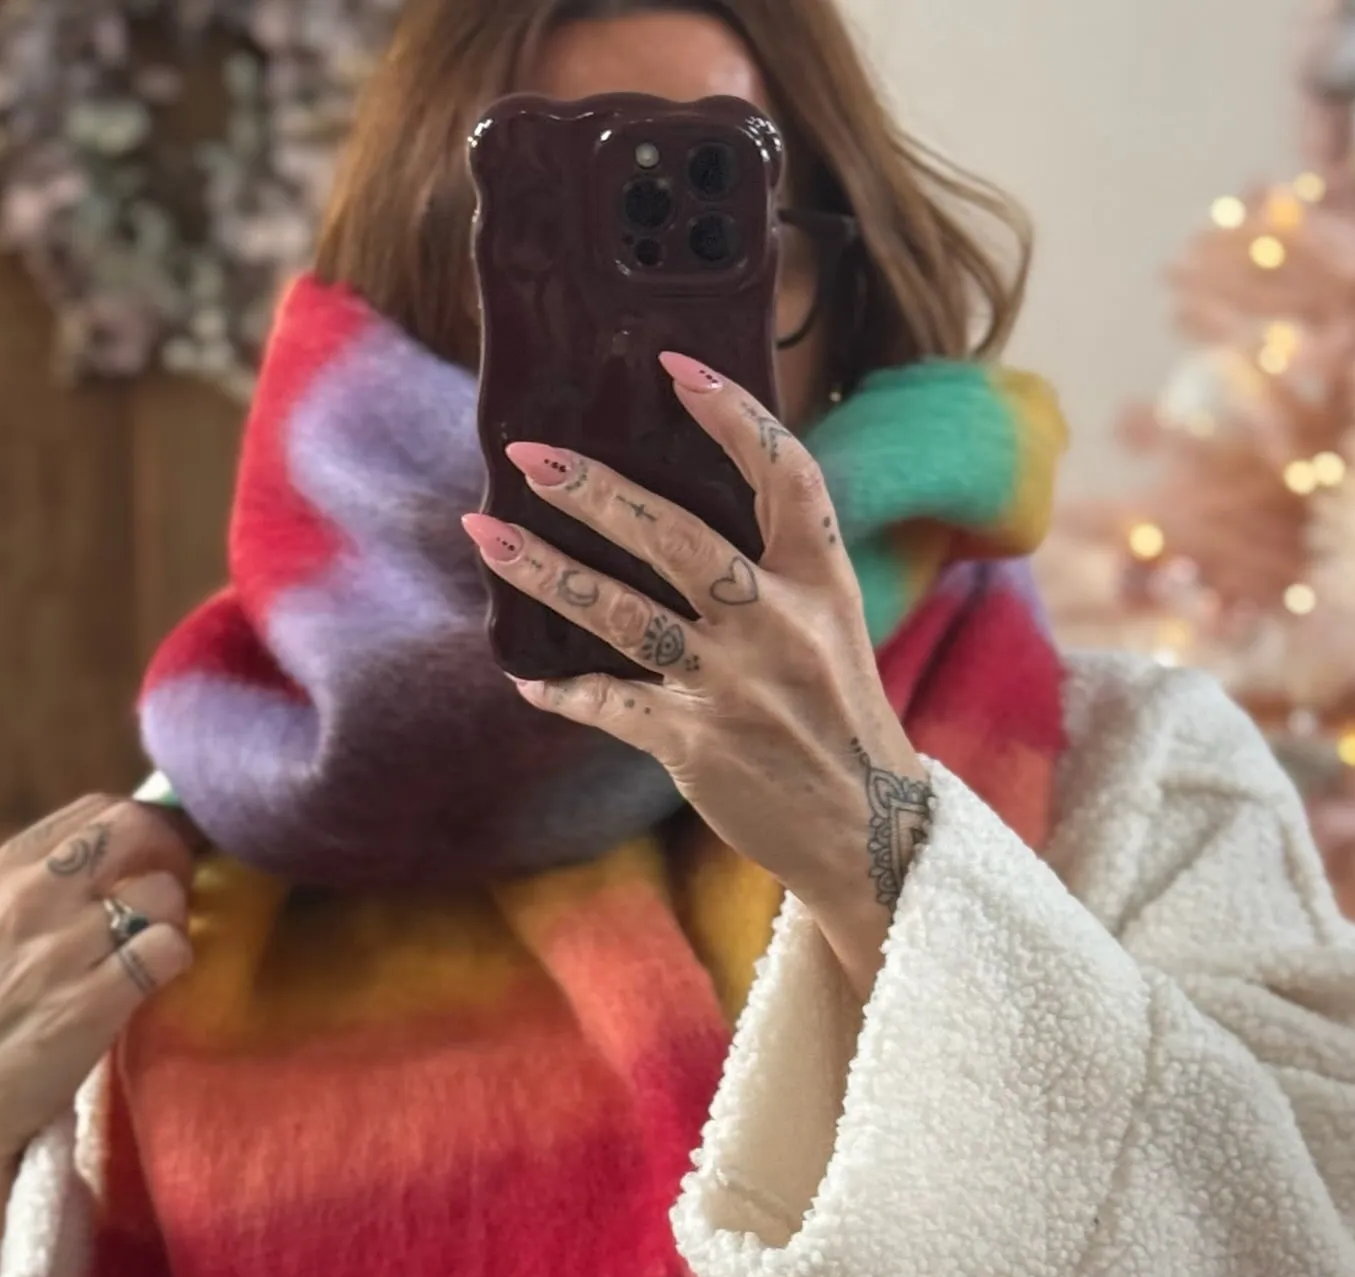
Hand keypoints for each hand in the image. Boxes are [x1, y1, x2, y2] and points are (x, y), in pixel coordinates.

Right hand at [0, 797, 196, 1276]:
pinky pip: (171, 950)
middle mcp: (32, 896)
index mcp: (8, 867)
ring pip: (164, 894)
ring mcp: (60, 949)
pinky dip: (179, 962)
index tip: (163, 855)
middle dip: (176, 856)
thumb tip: (148, 835)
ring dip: (178, 920)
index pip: (104, 807)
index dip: (152, 825)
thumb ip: (58, 874)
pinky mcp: (91, 1003)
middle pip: (140, 831)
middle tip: (177, 893)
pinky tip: (158, 981)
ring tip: (155, 950)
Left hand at [461, 351, 933, 994]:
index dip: (731, 414)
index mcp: (821, 580)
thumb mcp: (832, 629)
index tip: (674, 366)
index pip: (784, 472)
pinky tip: (526, 677)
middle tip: (528, 455)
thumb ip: (775, 572)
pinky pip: (612, 705)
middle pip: (676, 535)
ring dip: (547, 572)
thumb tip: (675, 510)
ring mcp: (735, 684)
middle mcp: (779, 623)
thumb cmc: (838, 719)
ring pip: (624, 613)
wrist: (869, 833)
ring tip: (486, 535)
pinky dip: (566, 690)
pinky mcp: (698, 744)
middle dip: (595, 490)